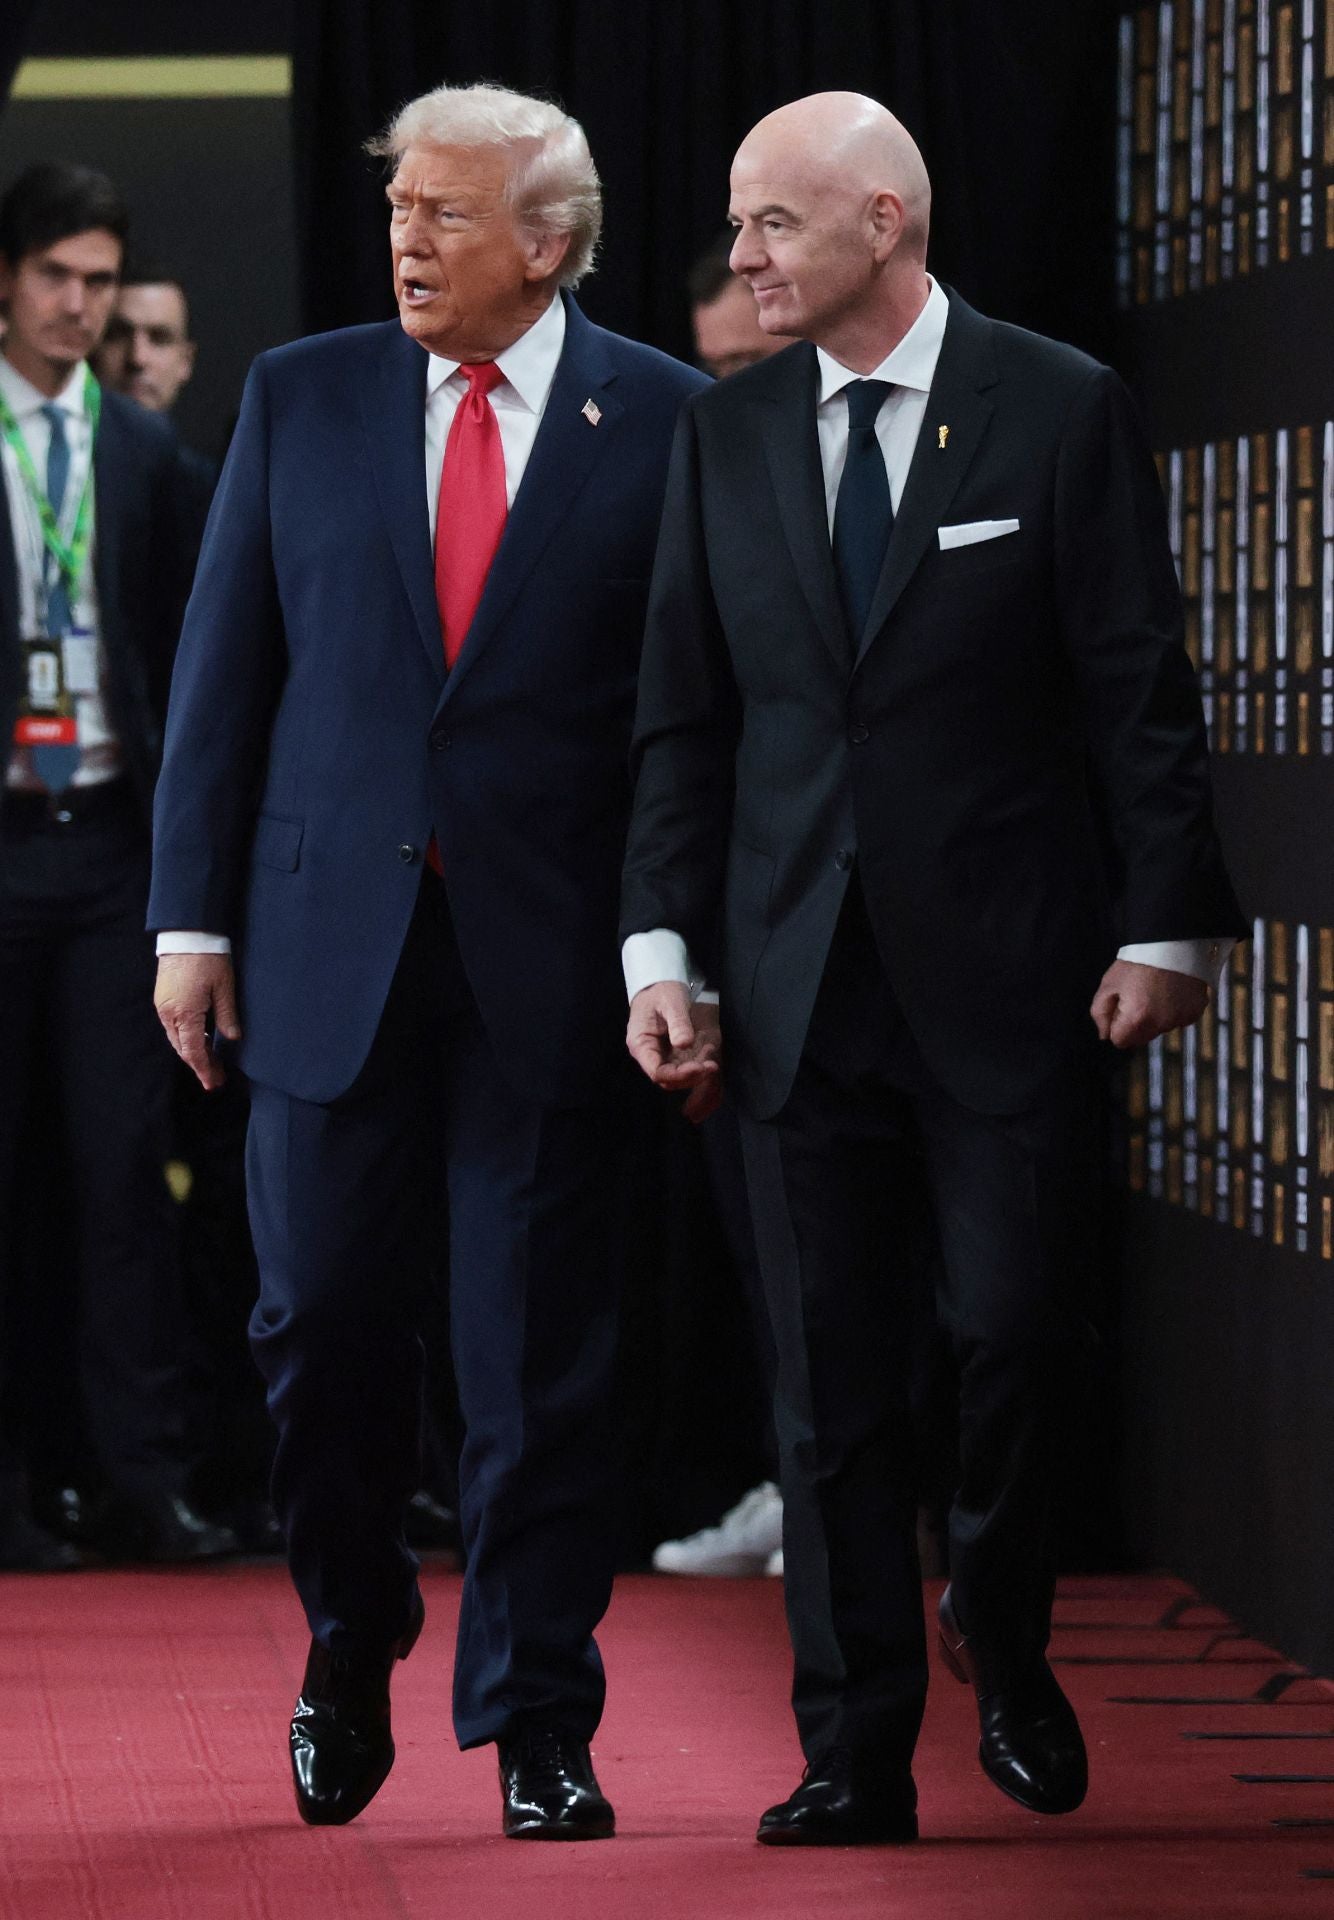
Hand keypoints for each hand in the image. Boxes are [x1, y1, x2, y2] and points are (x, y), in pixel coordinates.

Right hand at [154, 952, 241, 1089]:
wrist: (186, 933)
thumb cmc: (207, 958)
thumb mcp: (224, 988)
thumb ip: (227, 1016)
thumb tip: (232, 1039)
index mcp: (185, 1013)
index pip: (194, 1051)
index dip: (204, 1069)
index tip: (214, 1083)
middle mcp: (169, 1013)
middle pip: (183, 1049)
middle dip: (200, 1065)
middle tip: (216, 1079)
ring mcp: (164, 1006)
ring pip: (177, 1039)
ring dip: (194, 1052)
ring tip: (211, 1063)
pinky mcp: (163, 998)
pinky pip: (174, 1027)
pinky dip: (187, 1038)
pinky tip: (202, 1041)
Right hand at [626, 981, 722, 1123]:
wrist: (659, 984)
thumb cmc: (662, 991)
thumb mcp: (672, 1002)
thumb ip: (678, 1023)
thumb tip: (684, 1044)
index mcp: (640, 1044)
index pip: (657, 1072)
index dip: (679, 1075)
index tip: (700, 1067)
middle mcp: (647, 1054)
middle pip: (667, 1079)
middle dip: (690, 1077)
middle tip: (711, 1066)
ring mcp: (657, 1055)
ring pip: (675, 1077)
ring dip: (695, 1074)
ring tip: (712, 1061)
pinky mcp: (668, 1053)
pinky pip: (680, 1066)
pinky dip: (695, 1065)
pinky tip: (708, 1053)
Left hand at [1090, 959, 1207, 1049]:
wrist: (1173, 941)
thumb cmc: (1137, 962)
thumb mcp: (1109, 984)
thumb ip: (1100, 1013)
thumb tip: (1105, 1035)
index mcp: (1137, 1019)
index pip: (1120, 1041)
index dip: (1116, 1025)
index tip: (1120, 1006)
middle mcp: (1161, 1024)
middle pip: (1141, 1038)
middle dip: (1135, 1023)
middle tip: (1138, 996)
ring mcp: (1181, 1019)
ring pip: (1161, 1028)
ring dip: (1156, 1017)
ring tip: (1156, 990)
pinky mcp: (1196, 1011)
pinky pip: (1179, 1019)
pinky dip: (1174, 1010)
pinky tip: (1172, 991)